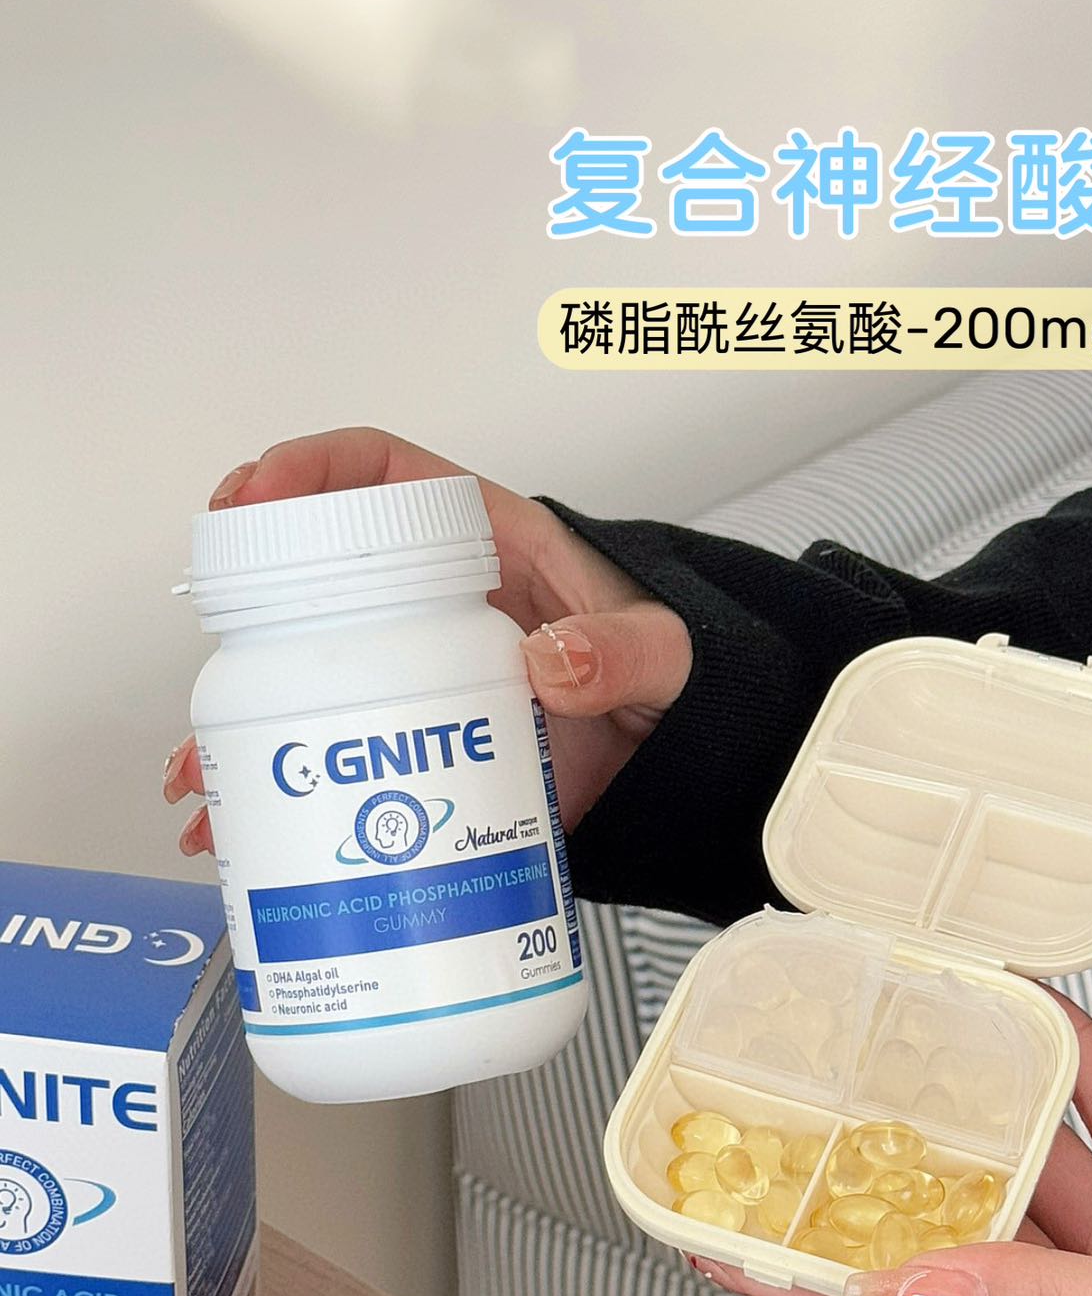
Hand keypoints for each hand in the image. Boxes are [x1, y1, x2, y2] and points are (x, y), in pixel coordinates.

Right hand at [164, 429, 690, 851]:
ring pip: (306, 674)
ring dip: (242, 718)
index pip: (383, 473)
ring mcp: (418, 676)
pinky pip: (333, 750)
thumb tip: (550, 659)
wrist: (684, 756)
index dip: (311, 470)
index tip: (256, 497)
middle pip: (316, 579)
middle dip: (243, 607)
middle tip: (211, 642)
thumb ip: (626, 649)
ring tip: (202, 771)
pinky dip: (283, 785)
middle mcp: (433, 603)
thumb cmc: (673, 674)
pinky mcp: (417, 744)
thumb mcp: (666, 651)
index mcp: (488, 544)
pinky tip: (242, 825)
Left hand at [692, 992, 1091, 1295]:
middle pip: (955, 1250)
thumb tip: (906, 1292)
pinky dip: (1079, 1073)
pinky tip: (1035, 1023)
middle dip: (889, 1186)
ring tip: (910, 1052)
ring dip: (984, 1112)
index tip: (733, 1248)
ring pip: (1032, 1177)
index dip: (817, 1288)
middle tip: (806, 1128)